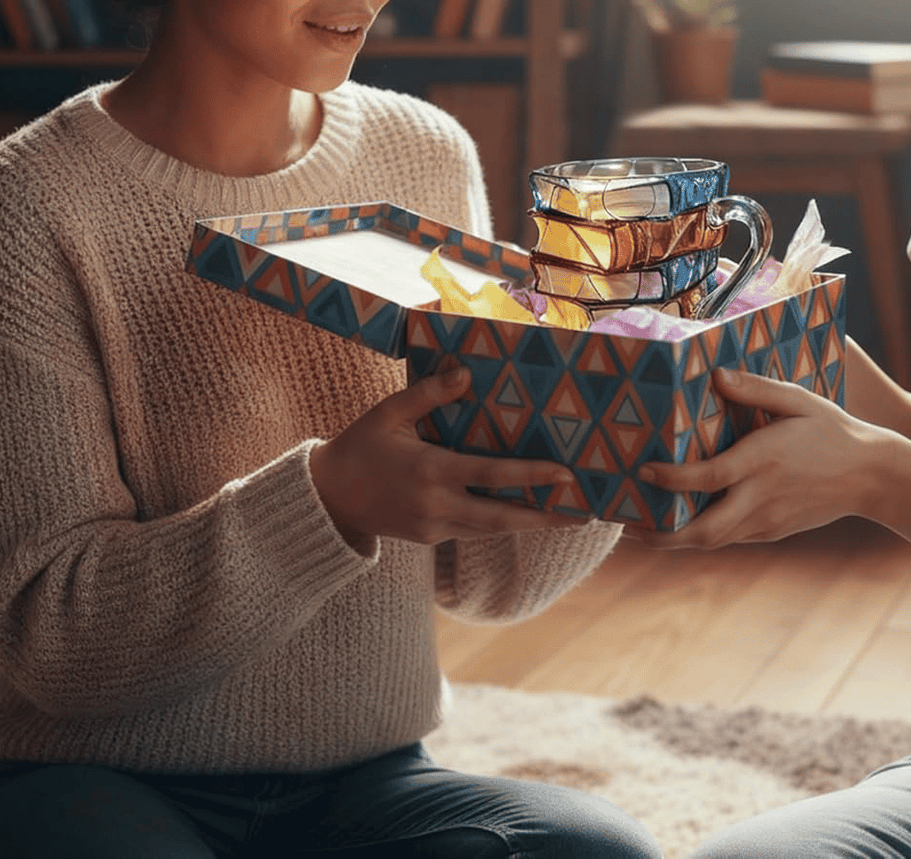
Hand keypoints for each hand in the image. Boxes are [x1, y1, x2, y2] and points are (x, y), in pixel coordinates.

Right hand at [310, 365, 583, 547]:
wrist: (327, 499)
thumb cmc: (360, 446)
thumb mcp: (388, 413)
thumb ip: (427, 394)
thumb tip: (465, 373)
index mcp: (430, 471)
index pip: (492, 474)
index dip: (531, 476)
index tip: (566, 474)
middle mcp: (437, 505)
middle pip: (502, 517)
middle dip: (545, 517)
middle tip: (583, 513)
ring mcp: (434, 526)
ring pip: (491, 528)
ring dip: (529, 523)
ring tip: (566, 515)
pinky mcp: (430, 538)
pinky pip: (473, 530)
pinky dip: (500, 522)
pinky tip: (524, 513)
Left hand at [630, 368, 888, 549]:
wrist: (871, 475)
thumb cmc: (831, 429)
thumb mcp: (797, 400)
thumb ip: (755, 388)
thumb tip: (715, 375)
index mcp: (762, 461)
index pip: (708, 478)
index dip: (672, 479)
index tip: (643, 470)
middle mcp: (761, 497)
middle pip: (704, 530)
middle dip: (662, 535)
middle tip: (628, 526)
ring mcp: (767, 520)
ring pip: (714, 541)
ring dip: (676, 539)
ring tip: (643, 528)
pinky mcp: (773, 531)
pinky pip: (731, 537)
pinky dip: (703, 535)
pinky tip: (684, 522)